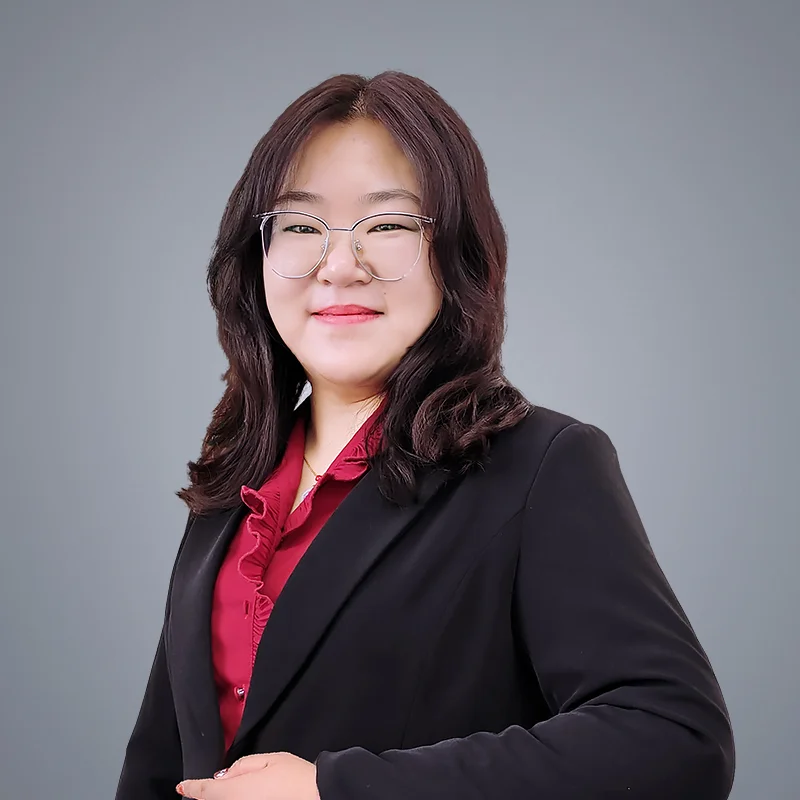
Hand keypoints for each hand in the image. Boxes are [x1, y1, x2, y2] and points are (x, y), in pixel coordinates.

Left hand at [177, 752, 319, 799]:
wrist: (317, 796)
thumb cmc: (295, 777)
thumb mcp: (269, 759)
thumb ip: (243, 765)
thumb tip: (226, 774)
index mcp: (236, 791)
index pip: (205, 791)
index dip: (192, 787)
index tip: (183, 786)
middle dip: (210, 792)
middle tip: (215, 783)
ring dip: (225, 795)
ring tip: (237, 786)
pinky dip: (238, 798)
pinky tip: (247, 793)